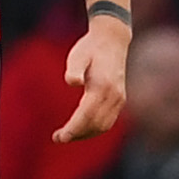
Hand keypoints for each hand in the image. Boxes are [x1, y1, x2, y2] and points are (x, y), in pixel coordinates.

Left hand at [54, 18, 129, 141]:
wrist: (112, 40)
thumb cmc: (90, 48)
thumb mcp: (78, 55)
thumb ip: (74, 69)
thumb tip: (72, 82)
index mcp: (102, 87)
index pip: (87, 116)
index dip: (73, 129)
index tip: (59, 137)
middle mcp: (114, 96)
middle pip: (96, 125)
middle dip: (77, 135)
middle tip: (58, 138)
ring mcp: (119, 98)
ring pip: (104, 125)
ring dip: (86, 134)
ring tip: (68, 135)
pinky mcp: (120, 99)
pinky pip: (109, 121)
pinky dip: (96, 129)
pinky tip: (81, 128)